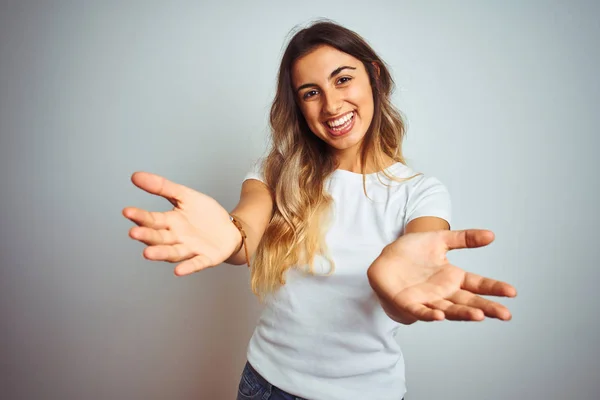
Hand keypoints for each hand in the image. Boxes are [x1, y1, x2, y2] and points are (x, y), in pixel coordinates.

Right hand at [122, 172, 241, 274]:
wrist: (229, 228)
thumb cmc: (204, 214)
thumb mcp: (185, 196)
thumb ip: (162, 187)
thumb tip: (135, 176)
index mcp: (170, 222)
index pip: (152, 220)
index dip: (140, 217)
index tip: (127, 211)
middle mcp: (176, 238)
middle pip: (159, 238)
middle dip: (146, 236)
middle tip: (134, 233)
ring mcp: (190, 249)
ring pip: (173, 252)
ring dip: (161, 253)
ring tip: (147, 253)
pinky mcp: (206, 258)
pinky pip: (196, 263)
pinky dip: (187, 267)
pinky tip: (178, 271)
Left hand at [367, 230, 516, 323]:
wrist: (383, 259)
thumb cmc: (412, 252)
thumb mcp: (439, 240)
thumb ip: (464, 238)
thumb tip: (491, 235)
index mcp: (453, 278)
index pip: (478, 284)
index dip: (494, 288)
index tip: (512, 292)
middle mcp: (443, 292)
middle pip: (469, 302)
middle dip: (487, 308)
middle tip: (505, 314)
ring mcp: (427, 299)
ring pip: (449, 309)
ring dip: (463, 313)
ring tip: (479, 315)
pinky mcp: (408, 303)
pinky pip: (421, 310)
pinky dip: (430, 314)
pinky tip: (440, 315)